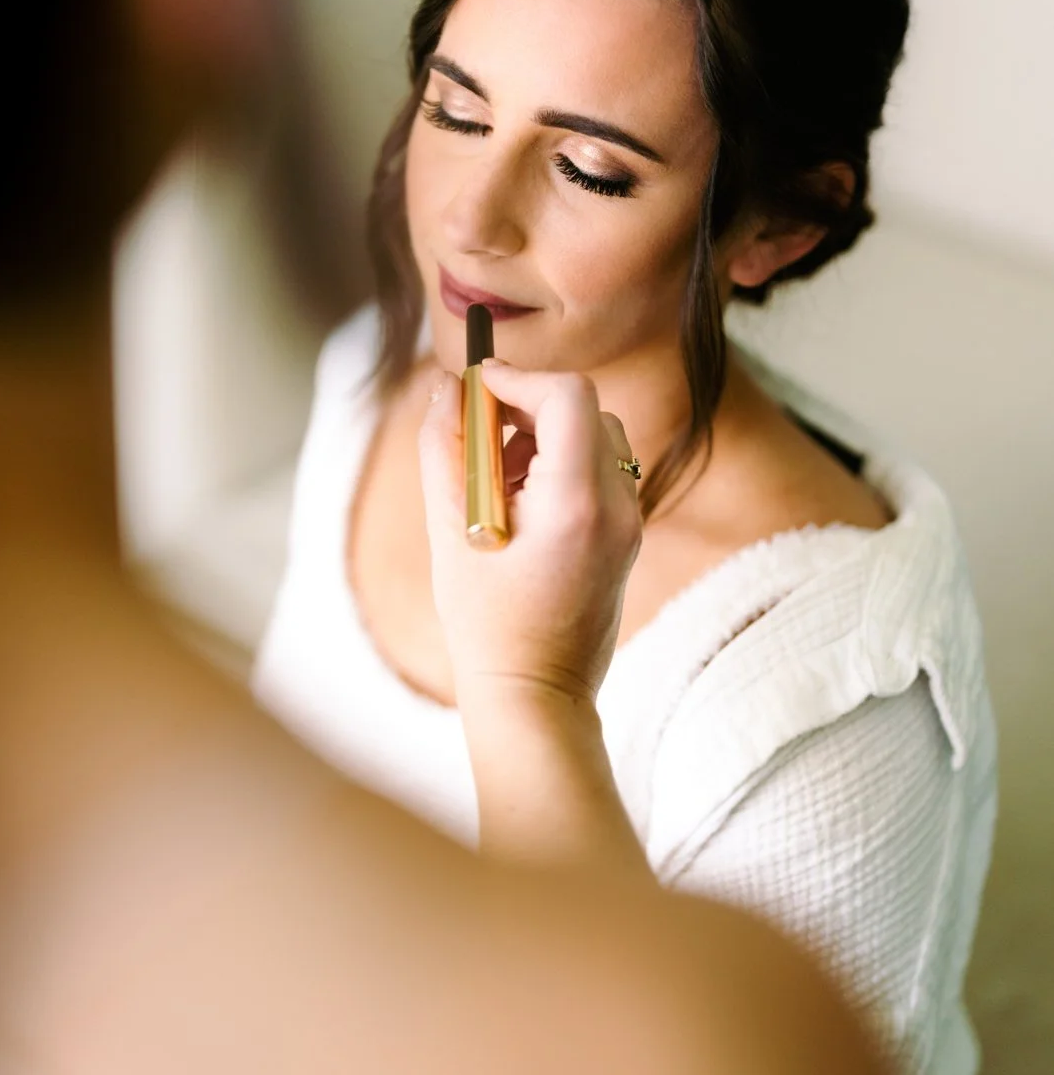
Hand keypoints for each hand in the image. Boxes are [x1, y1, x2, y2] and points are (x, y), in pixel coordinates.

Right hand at [418, 362, 641, 708]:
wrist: (535, 695)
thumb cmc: (485, 622)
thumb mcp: (448, 530)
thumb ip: (444, 447)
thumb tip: (445, 387)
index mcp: (575, 501)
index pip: (567, 395)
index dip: (517, 379)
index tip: (476, 390)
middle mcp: (616, 506)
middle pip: (585, 408)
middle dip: (528, 407)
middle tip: (480, 438)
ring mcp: (630, 522)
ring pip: (597, 435)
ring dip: (545, 436)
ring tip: (497, 482)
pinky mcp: (628, 537)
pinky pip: (603, 471)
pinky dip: (562, 466)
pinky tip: (520, 506)